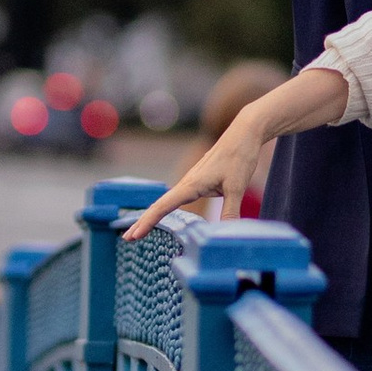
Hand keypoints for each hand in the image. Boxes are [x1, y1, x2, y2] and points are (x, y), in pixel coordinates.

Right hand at [122, 64, 350, 239]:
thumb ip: (230, 212)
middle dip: (143, 222)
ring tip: (139, 232)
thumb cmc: (240, 156)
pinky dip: (166, 209)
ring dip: (152, 216)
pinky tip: (165, 215)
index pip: (163, 207)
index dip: (147, 222)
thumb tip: (225, 236)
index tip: (133, 235)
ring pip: (167, 201)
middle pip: (159, 205)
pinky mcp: (199, 180)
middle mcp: (187, 183)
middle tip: (127, 239)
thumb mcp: (238, 186)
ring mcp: (192, 181)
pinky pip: (177, 198)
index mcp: (192, 184)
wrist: (245, 132)